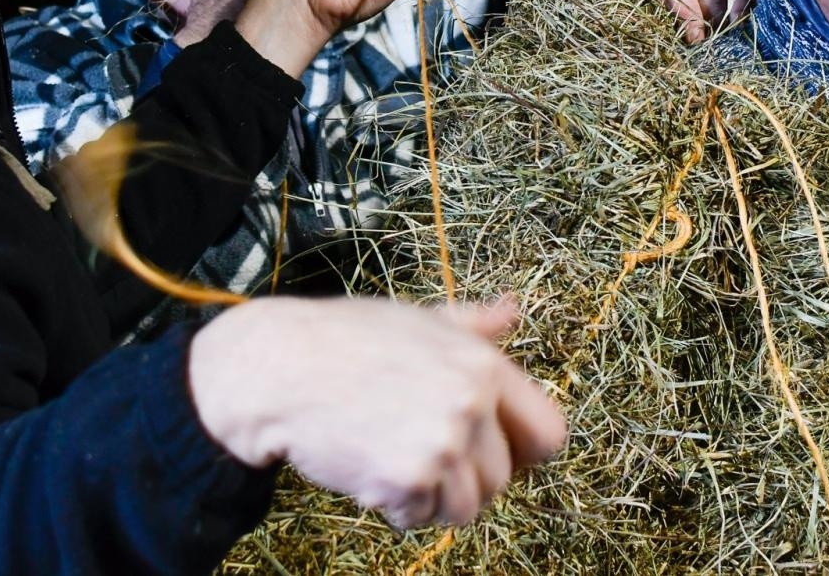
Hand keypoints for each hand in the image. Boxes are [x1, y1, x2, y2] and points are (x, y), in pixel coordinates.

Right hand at [188, 296, 566, 528]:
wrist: (280, 367)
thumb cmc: (346, 339)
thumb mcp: (419, 319)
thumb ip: (473, 325)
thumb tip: (511, 310)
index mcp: (484, 364)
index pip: (549, 433)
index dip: (524, 452)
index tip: (495, 453)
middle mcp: (472, 403)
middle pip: (502, 479)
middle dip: (464, 477)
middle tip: (420, 452)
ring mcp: (441, 444)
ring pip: (466, 507)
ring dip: (431, 496)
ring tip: (392, 456)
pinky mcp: (406, 479)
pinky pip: (419, 518)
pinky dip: (394, 505)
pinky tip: (369, 467)